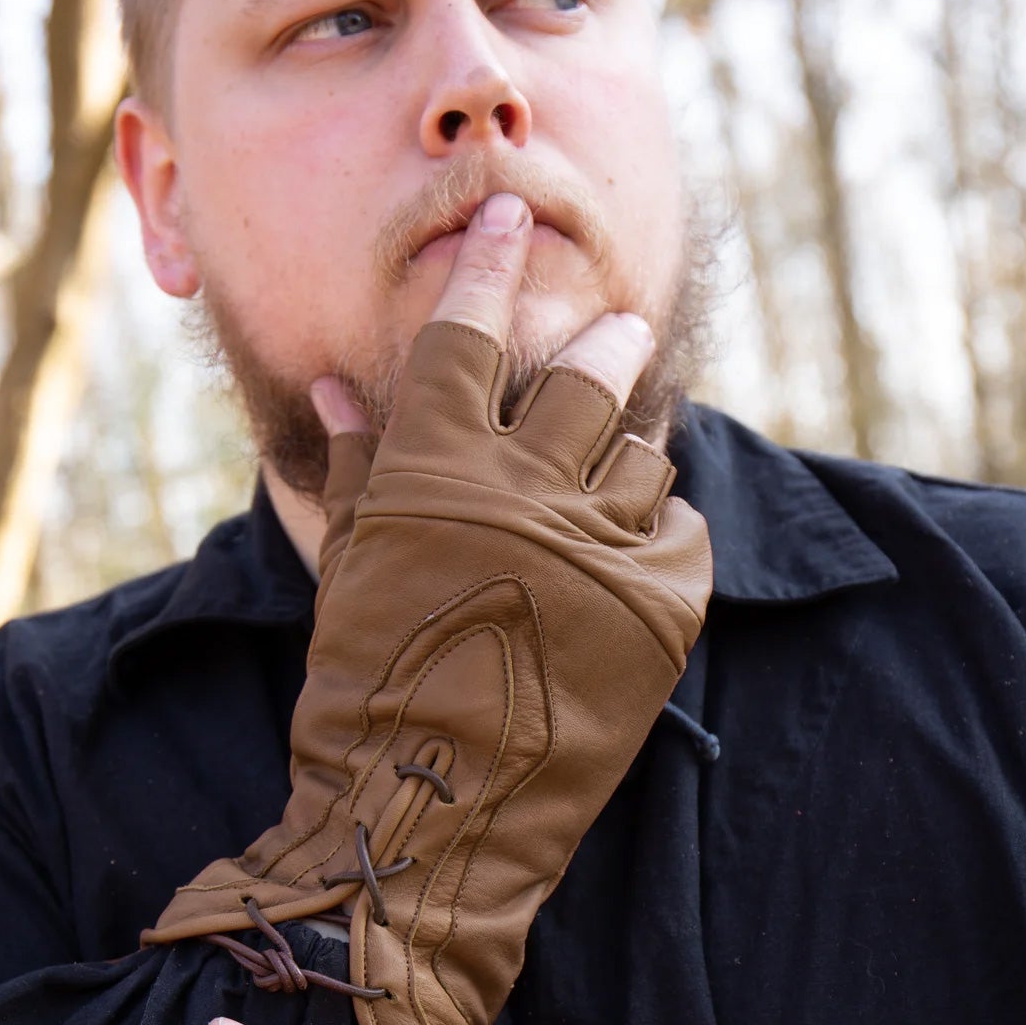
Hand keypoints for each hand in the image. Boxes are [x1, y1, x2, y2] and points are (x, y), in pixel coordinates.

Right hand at [143, 197, 712, 1024]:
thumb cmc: (360, 691)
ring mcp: (601, 548)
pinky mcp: (661, 608)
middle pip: (590, 373)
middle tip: (610, 337)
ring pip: (647, 448)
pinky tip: (631, 548)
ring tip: (614, 463)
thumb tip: (342, 381)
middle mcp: (525, 490)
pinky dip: (661, 524)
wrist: (424, 816)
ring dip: (633, 442)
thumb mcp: (346, 566)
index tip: (510, 208)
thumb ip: (357, 465)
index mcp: (434, 468)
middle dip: (604, 344)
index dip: (489, 259)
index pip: (469, 329)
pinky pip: (683, 528)